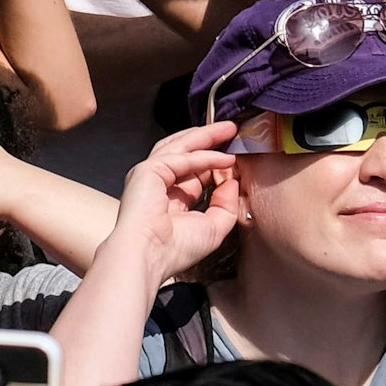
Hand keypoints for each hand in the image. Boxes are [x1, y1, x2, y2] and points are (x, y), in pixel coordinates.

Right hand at [111, 124, 248, 286]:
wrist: (148, 255)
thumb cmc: (174, 250)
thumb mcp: (212, 228)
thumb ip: (225, 205)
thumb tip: (232, 182)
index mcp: (170, 198)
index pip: (194, 172)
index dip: (215, 164)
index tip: (237, 161)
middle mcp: (159, 182)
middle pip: (186, 152)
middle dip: (210, 139)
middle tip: (232, 131)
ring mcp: (151, 174)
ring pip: (181, 146)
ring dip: (205, 136)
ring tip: (228, 129)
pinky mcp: (149, 170)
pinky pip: (182, 158)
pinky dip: (205, 156)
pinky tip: (225, 157)